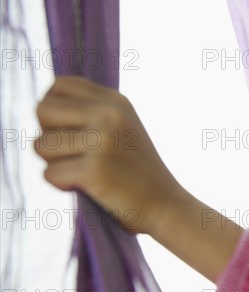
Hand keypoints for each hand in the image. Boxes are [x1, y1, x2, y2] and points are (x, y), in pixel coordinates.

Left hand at [34, 76, 183, 233]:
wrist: (165, 205)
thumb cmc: (135, 170)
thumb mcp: (121, 127)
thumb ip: (90, 111)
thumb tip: (43, 107)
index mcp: (115, 101)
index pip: (59, 86)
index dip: (55, 111)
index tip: (74, 133)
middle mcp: (109, 115)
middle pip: (43, 111)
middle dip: (49, 136)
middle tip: (75, 155)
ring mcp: (102, 141)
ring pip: (41, 145)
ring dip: (55, 163)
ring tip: (85, 171)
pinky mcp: (94, 170)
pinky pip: (50, 174)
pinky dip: (62, 184)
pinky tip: (89, 187)